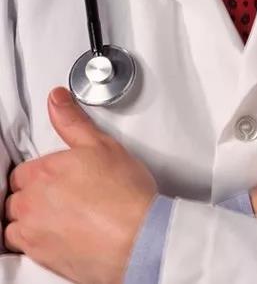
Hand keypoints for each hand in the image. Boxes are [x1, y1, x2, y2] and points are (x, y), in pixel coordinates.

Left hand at [4, 88, 156, 283]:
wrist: (140, 237)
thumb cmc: (127, 195)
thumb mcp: (104, 146)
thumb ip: (73, 121)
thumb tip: (57, 99)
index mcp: (42, 172)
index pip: (22, 172)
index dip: (41, 175)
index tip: (59, 180)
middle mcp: (31, 203)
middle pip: (15, 198)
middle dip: (33, 197)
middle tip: (64, 198)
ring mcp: (33, 233)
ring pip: (14, 225)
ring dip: (30, 222)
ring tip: (61, 219)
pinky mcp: (42, 258)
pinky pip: (23, 250)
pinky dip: (37, 244)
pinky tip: (61, 238)